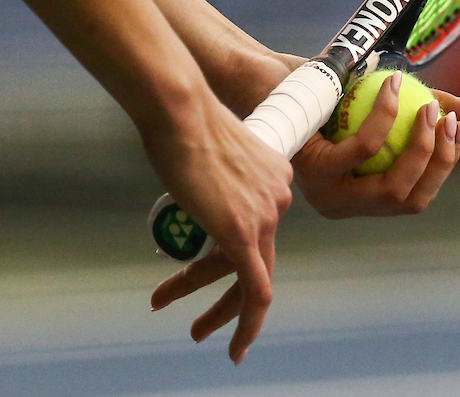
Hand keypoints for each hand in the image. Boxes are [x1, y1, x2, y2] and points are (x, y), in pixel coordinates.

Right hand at [144, 87, 293, 364]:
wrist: (182, 113)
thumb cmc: (184, 122)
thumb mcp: (210, 150)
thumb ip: (215, 172)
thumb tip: (198, 180)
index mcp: (275, 177)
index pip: (253, 226)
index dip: (219, 252)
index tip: (197, 264)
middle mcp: (277, 198)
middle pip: (256, 256)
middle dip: (231, 295)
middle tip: (206, 324)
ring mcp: (263, 216)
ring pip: (247, 278)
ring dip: (219, 312)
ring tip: (196, 333)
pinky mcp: (242, 233)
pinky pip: (254, 289)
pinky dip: (246, 322)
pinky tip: (236, 347)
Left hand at [292, 71, 459, 217]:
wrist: (267, 76)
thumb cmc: (322, 90)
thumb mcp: (379, 99)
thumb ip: (419, 108)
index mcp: (358, 197)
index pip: (416, 197)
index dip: (445, 165)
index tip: (459, 125)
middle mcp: (341, 205)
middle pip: (411, 200)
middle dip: (441, 161)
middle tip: (451, 118)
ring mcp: (326, 193)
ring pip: (392, 186)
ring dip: (421, 144)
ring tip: (429, 105)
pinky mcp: (314, 170)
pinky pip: (366, 148)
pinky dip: (388, 117)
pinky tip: (396, 88)